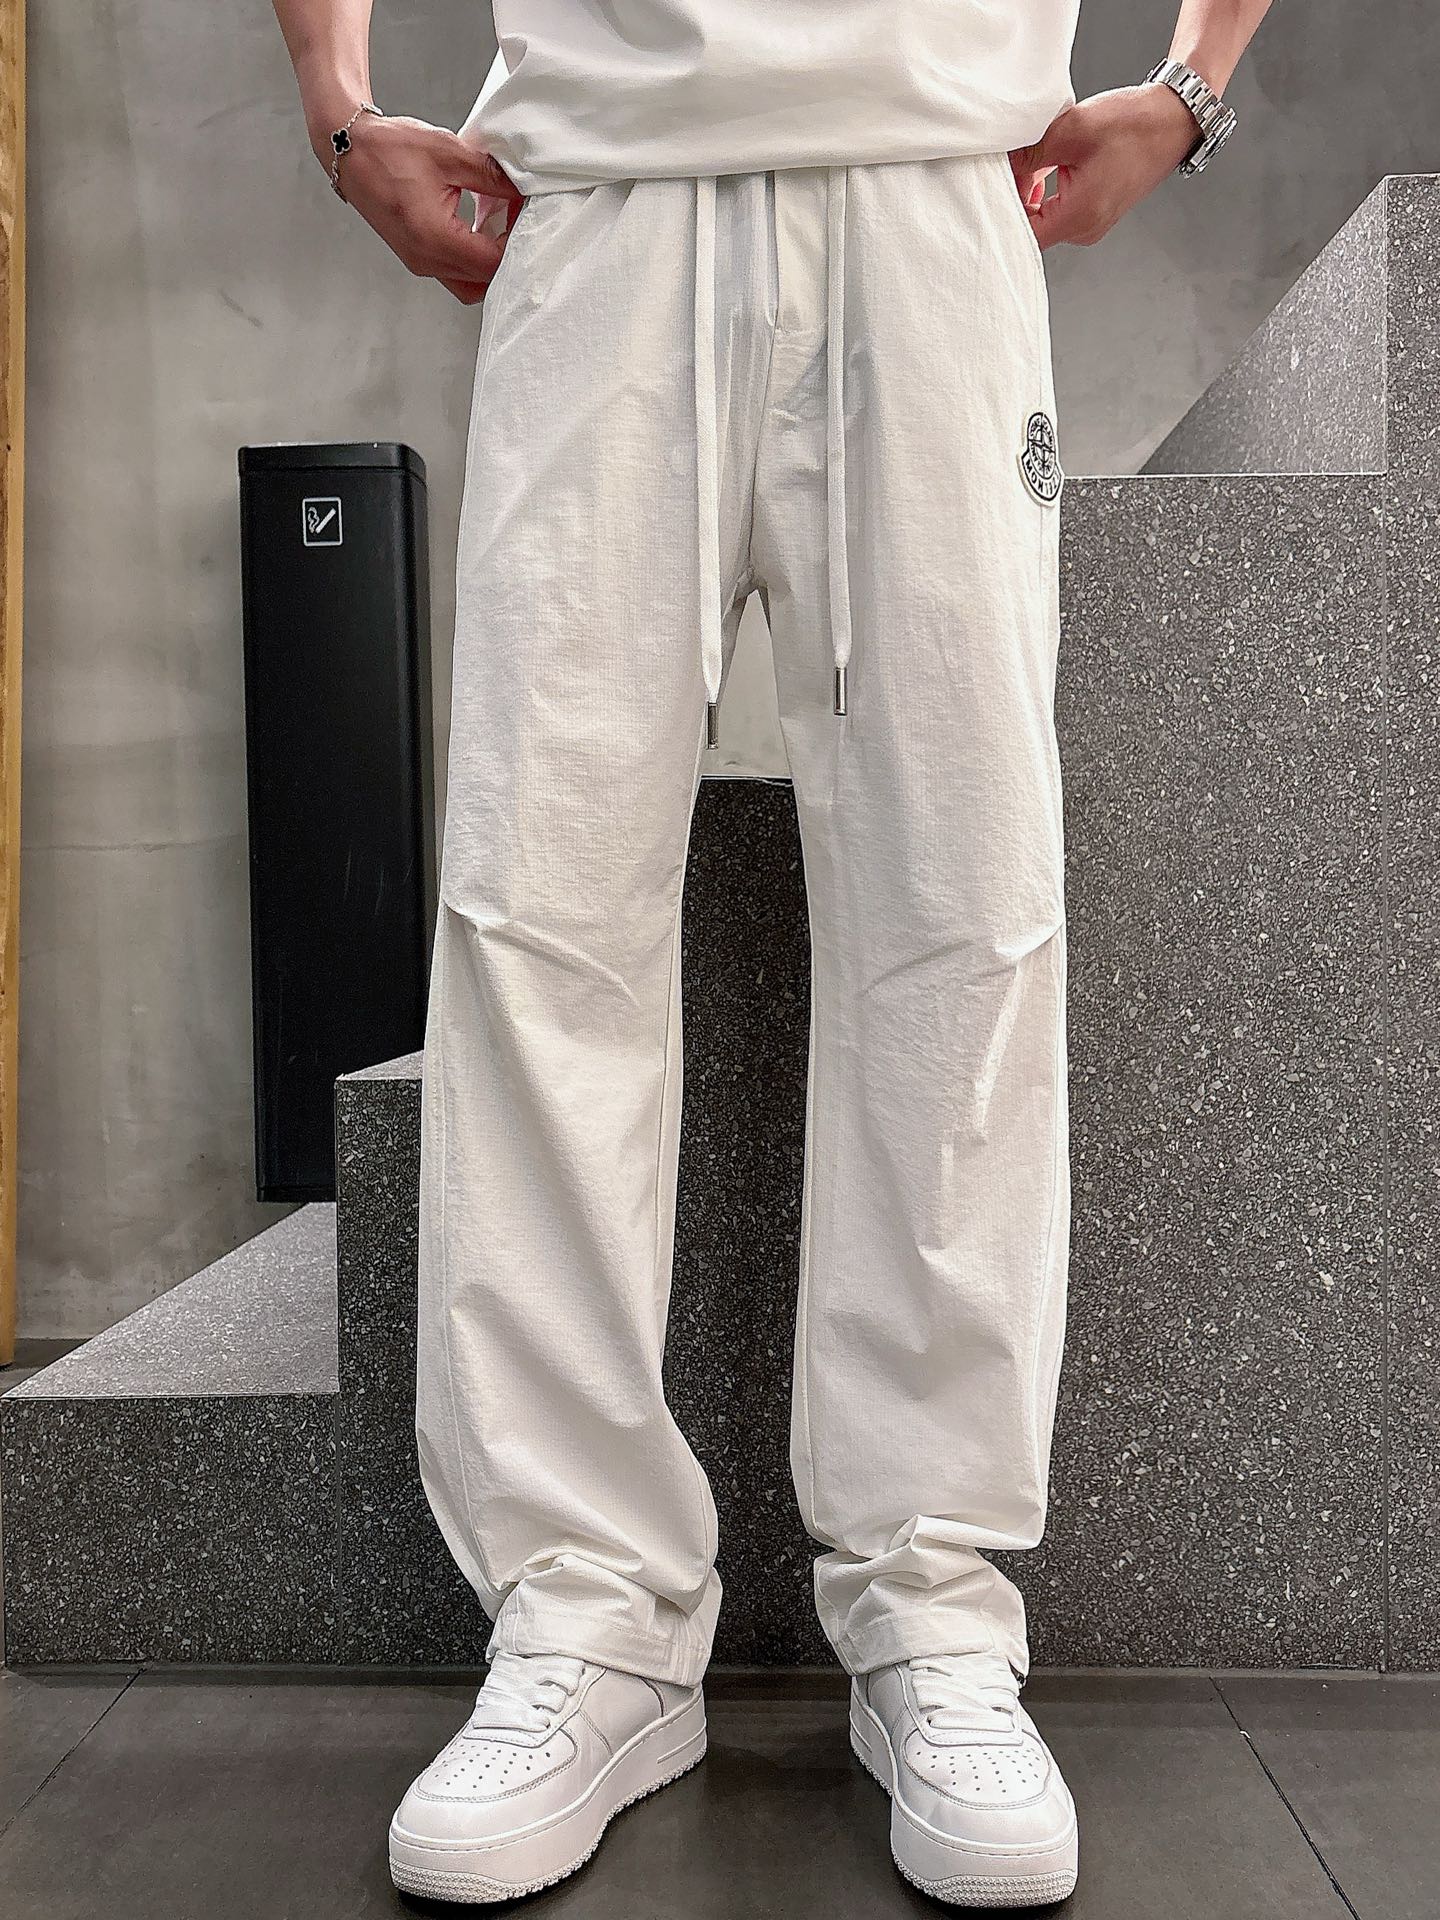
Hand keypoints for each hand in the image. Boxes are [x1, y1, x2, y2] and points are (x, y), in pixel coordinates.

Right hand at [311, 110, 524, 303]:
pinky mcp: (417, 258)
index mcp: (435, 238)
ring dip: (490, 261)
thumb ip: (491, 175)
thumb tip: (522, 188)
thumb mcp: (450, 153)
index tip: (522, 210)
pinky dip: (472, 259)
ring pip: (471, 285)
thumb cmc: (390, 149)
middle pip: (486, 281)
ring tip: (499, 224)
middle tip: (515, 219)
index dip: (516, 238)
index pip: (494, 261)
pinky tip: (479, 228)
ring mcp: (420, 264)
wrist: (349, 151)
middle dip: (507, 253)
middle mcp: (426, 260)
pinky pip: (454, 273)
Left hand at [1009, 83, 1202, 250]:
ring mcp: (1091, 224)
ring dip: (1029, 190)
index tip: (992, 180)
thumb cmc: (1133, 124)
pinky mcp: (1095, 212)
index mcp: (1079, 217)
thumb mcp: (1070, 129)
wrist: (1173, 119)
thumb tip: (1000, 163)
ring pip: (1042, 216)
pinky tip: (1045, 165)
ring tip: (1031, 157)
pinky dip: (1045, 190)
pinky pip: (1058, 209)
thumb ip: (1029, 152)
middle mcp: (1085, 230)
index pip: (1021, 232)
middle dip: (1014, 196)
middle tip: (1008, 162)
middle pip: (1030, 226)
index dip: (1001, 206)